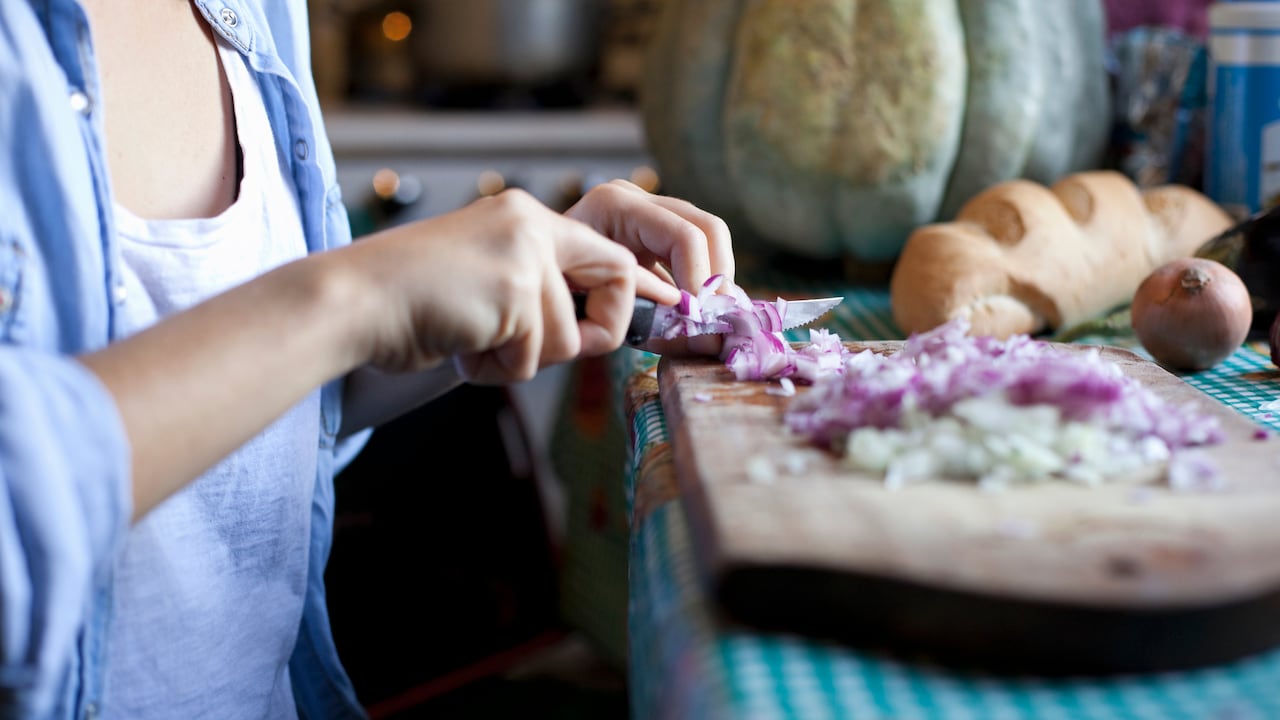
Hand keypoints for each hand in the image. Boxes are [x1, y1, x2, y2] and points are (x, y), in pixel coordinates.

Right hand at [340, 189, 679, 383]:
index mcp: (524, 218)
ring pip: (566, 339)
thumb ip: (537, 293)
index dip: (626, 300)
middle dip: (594, 333)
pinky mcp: (514, 291)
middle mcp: (531, 224)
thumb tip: (595, 333)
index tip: (628, 328)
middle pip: (616, 283)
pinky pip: (532, 357)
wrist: (352, 301)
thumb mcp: (486, 282)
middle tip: (530, 350)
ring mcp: (524, 254)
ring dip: (518, 359)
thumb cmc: (409, 303)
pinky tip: (458, 344)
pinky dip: (495, 369)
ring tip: (469, 339)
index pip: (608, 256)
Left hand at [565, 179, 734, 354]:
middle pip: (708, 228)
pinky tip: (698, 310)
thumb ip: (653, 323)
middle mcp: (634, 198)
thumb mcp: (599, 307)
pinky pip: (697, 248)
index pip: (683, 237)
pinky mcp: (654, 227)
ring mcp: (646, 207)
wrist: (529, 282)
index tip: (702, 320)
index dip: (701, 280)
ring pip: (710, 236)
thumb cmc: (555, 295)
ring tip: (711, 318)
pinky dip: (703, 280)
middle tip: (717, 320)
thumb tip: (709, 344)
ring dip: (716, 280)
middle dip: (717, 278)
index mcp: (614, 207)